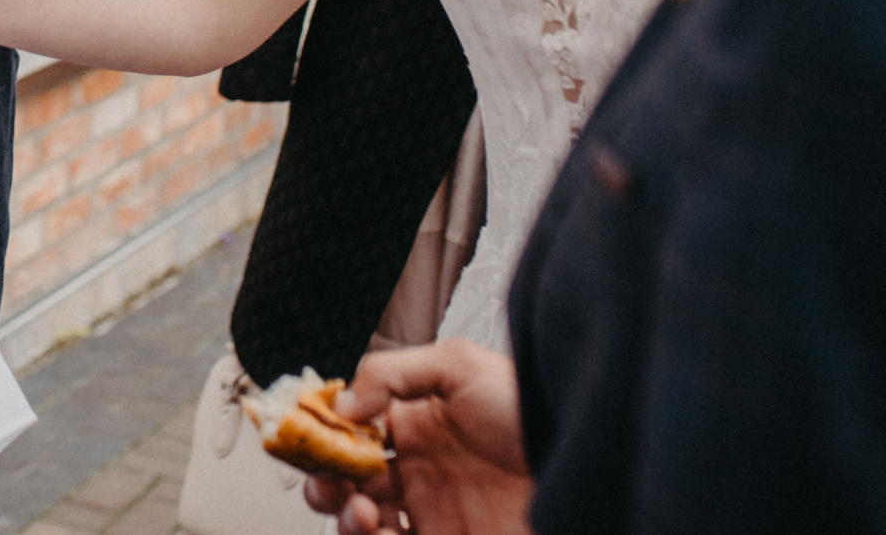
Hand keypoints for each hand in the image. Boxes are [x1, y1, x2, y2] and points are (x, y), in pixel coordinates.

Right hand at [302, 340, 531, 534]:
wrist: (581, 464)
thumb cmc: (530, 411)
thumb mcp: (461, 366)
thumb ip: (390, 373)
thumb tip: (342, 404)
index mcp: (412, 422)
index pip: (349, 429)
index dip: (321, 433)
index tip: (304, 436)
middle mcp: (416, 468)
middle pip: (345, 479)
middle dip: (324, 482)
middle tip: (330, 481)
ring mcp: (430, 511)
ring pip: (361, 521)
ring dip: (345, 519)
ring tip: (362, 514)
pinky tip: (383, 531)